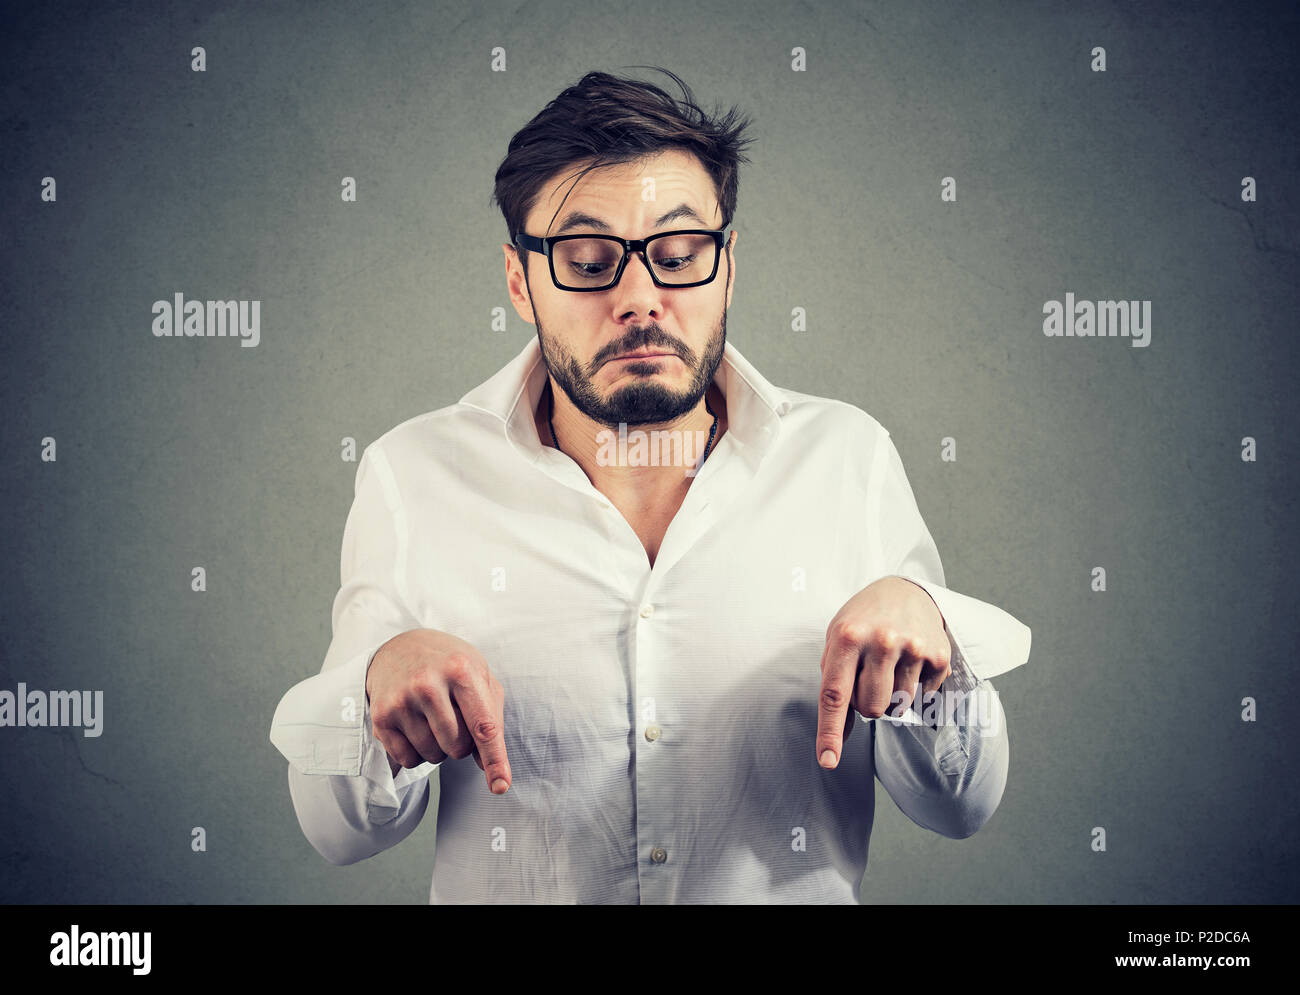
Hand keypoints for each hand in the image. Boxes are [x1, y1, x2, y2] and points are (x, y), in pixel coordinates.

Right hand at [365, 628, 511, 793]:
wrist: (400, 647)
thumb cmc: (449, 665)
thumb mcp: (479, 676)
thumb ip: (492, 718)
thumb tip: (487, 766)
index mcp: (461, 670)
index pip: (483, 725)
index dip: (495, 759)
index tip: (500, 786)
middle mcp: (428, 684)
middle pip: (458, 747)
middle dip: (462, 744)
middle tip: (454, 718)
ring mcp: (402, 700)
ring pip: (433, 756)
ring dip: (440, 748)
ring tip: (433, 719)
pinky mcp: (381, 716)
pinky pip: (408, 760)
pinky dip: (418, 753)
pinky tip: (415, 727)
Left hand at [815, 576, 950, 768]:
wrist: (904, 590)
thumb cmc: (862, 622)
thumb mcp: (838, 642)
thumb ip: (834, 686)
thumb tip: (838, 738)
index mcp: (848, 637)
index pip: (835, 694)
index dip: (830, 732)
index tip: (827, 761)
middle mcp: (882, 640)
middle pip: (871, 709)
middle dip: (867, 705)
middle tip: (869, 677)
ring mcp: (913, 647)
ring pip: (897, 707)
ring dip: (891, 698)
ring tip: (889, 667)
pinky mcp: (939, 656)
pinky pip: (922, 698)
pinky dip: (914, 689)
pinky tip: (910, 663)